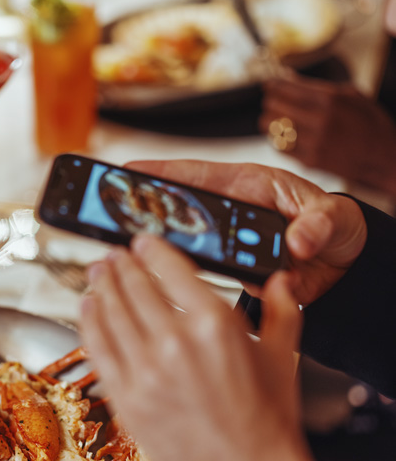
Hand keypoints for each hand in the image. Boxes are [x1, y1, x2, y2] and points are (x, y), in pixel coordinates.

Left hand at [80, 237, 315, 460]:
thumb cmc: (267, 420)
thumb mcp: (282, 356)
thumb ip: (281, 309)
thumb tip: (281, 279)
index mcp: (213, 323)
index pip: (170, 269)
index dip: (150, 250)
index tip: (142, 242)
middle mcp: (174, 341)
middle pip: (134, 287)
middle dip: (120, 265)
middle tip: (112, 253)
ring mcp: (144, 371)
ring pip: (111, 313)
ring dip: (101, 286)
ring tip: (96, 272)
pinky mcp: (126, 399)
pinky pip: (98, 349)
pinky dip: (89, 323)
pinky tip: (86, 308)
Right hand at [127, 159, 366, 305]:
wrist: (348, 266)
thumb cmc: (336, 225)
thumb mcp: (333, 216)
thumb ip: (317, 224)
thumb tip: (298, 241)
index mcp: (247, 188)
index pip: (196, 176)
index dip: (158, 173)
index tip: (126, 171)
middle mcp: (231, 216)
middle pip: (180, 213)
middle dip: (145, 214)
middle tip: (111, 215)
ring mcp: (231, 248)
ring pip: (187, 248)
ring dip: (161, 252)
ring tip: (129, 254)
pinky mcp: (237, 277)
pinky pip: (209, 281)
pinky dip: (189, 285)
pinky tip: (166, 289)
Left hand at [260, 73, 395, 196]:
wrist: (385, 158)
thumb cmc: (370, 124)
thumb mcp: (352, 95)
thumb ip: (318, 86)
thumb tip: (287, 76)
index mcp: (330, 99)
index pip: (287, 87)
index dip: (273, 85)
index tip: (269, 85)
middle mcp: (320, 120)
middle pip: (274, 106)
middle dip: (271, 101)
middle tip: (273, 102)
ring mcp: (314, 142)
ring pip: (272, 127)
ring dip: (271, 121)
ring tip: (278, 120)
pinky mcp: (310, 161)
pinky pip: (279, 147)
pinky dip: (278, 140)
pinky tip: (286, 137)